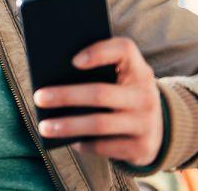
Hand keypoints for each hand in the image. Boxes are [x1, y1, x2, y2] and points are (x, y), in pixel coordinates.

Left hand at [33, 37, 163, 166]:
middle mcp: (146, 95)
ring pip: (99, 123)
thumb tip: (50, 79)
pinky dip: (82, 143)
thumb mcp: (118, 78)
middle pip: (100, 93)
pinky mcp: (141, 147)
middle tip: (38, 98)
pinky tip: (66, 140)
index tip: (72, 60)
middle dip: (66, 96)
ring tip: (44, 127)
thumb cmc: (121, 93)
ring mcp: (146, 123)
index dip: (98, 53)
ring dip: (67, 125)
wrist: (158, 129)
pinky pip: (104, 146)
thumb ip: (94, 71)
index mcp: (137, 69)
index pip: (124, 50)